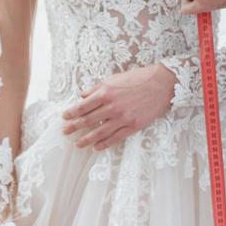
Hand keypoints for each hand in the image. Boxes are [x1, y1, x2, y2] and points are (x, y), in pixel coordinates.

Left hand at [62, 64, 178, 149]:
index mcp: (105, 93)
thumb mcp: (113, 79)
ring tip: (78, 144)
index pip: (83, 106)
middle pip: (88, 120)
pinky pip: (116, 138)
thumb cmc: (137, 79)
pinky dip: (104, 144)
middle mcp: (112, 106)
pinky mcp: (134, 126)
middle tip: (65, 132)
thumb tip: (82, 97)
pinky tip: (96, 147)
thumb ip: (96, 88)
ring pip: (100, 132)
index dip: (72, 113)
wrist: (161, 84)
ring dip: (86, 139)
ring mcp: (123, 118)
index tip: (65, 117)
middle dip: (74, 127)